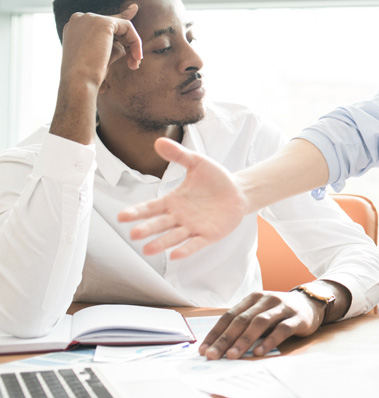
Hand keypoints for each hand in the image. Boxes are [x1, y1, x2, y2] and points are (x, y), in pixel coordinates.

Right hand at [60, 4, 142, 81]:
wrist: (79, 81)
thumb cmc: (88, 74)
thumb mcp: (103, 56)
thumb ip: (114, 44)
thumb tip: (125, 44)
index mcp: (74, 27)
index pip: (101, 21)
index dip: (119, 20)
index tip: (134, 10)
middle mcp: (79, 19)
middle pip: (113, 24)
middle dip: (128, 42)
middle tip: (134, 63)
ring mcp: (90, 18)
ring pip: (122, 26)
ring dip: (133, 45)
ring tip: (135, 64)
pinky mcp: (103, 22)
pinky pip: (128, 27)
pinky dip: (135, 42)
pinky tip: (136, 57)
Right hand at [118, 138, 249, 257]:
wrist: (238, 191)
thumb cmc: (215, 178)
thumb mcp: (197, 163)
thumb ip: (179, 155)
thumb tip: (158, 141)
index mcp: (173, 201)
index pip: (151, 208)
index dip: (137, 212)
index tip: (121, 216)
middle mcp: (179, 217)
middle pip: (159, 224)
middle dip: (147, 229)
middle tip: (133, 234)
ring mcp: (193, 227)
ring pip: (174, 237)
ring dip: (162, 243)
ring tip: (148, 249)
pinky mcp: (209, 235)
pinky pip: (196, 244)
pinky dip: (186, 249)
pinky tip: (175, 255)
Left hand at [200, 290, 326, 359]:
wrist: (311, 303)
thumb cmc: (279, 313)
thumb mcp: (260, 313)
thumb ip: (244, 325)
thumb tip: (219, 348)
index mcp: (253, 299)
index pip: (229, 316)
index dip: (215, 333)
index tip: (203, 350)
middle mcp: (266, 300)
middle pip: (241, 320)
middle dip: (225, 339)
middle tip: (213, 355)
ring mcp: (282, 308)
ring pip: (259, 323)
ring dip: (244, 340)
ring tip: (232, 356)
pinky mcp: (297, 318)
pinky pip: (281, 329)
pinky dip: (269, 341)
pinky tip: (260, 352)